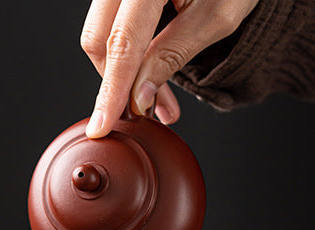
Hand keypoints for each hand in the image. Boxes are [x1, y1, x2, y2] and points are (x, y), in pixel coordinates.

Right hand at [81, 0, 257, 137]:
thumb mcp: (215, 18)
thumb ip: (171, 55)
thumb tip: (139, 97)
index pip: (122, 42)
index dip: (112, 90)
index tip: (103, 125)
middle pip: (100, 37)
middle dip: (120, 84)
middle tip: (152, 112)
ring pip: (103, 31)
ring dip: (126, 71)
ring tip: (160, 99)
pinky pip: (114, 21)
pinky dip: (130, 50)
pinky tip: (152, 70)